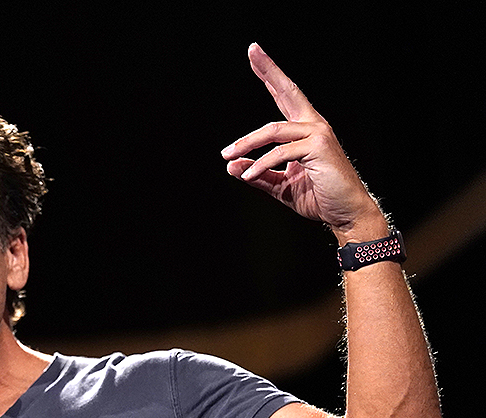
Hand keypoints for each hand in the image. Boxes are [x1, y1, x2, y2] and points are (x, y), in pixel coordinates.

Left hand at [221, 43, 383, 240]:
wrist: (344, 213)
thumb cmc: (317, 196)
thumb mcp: (279, 185)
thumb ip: (257, 174)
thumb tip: (230, 165)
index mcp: (304, 130)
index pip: (284, 97)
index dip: (269, 76)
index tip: (254, 55)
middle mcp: (313, 125)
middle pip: (288, 91)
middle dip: (269, 70)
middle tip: (252, 50)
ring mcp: (318, 133)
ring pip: (273, 130)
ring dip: (246, 143)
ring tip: (227, 155)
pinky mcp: (319, 146)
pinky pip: (281, 152)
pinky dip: (261, 164)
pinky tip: (247, 174)